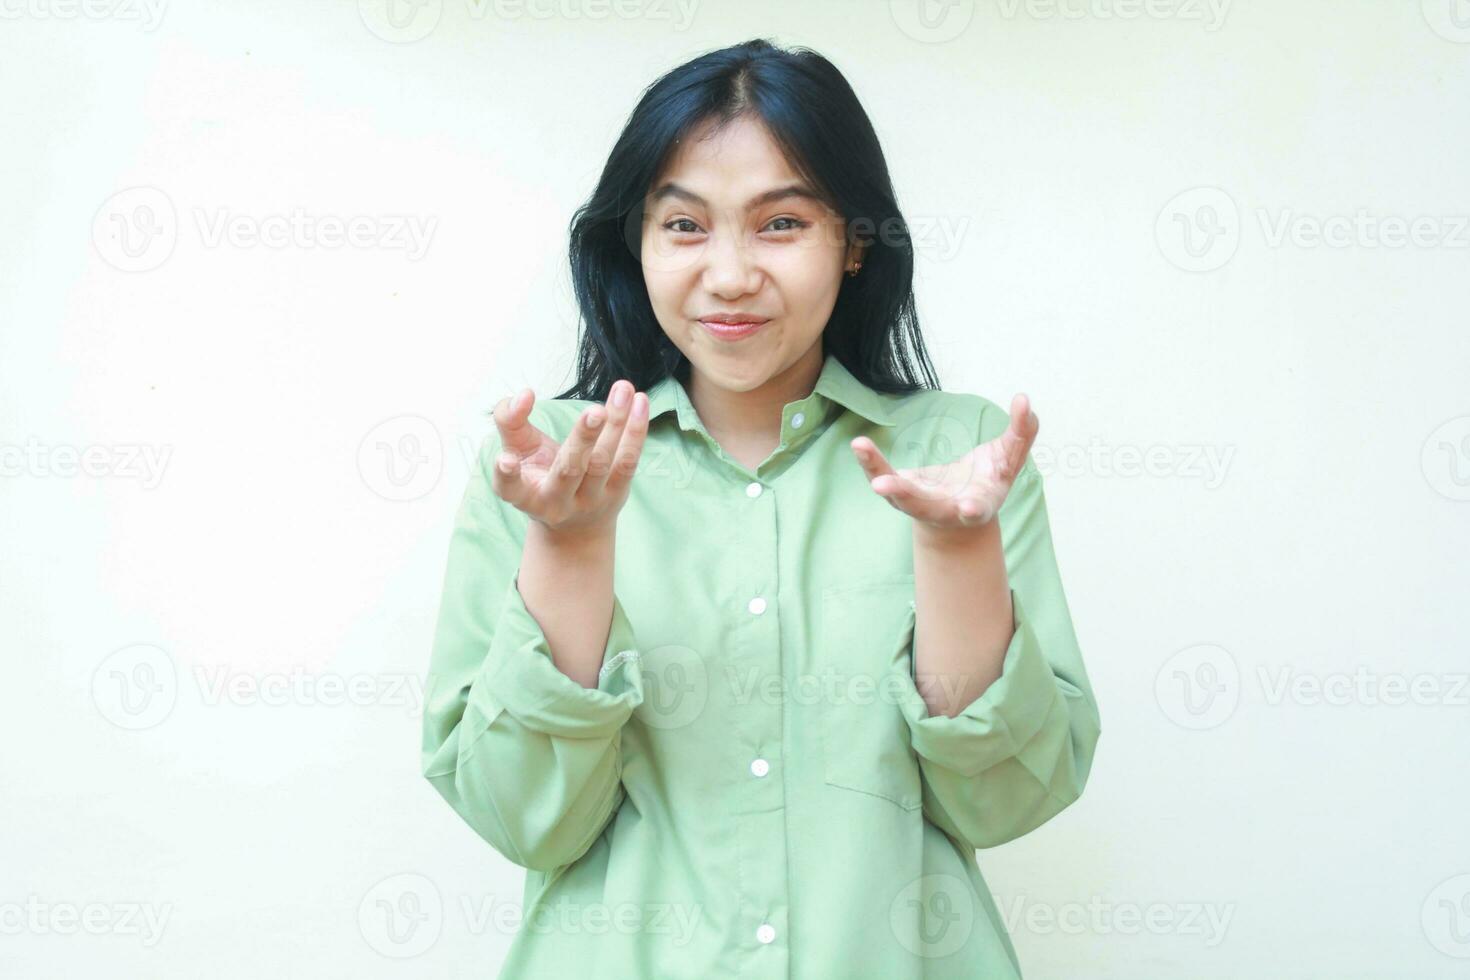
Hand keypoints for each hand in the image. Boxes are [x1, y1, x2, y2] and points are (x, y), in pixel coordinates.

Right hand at [489, 379, 649, 536]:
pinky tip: (640, 401)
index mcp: (525, 495)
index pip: (510, 488)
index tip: (506, 459)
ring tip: (623, 389)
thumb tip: (525, 394)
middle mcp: (557, 503)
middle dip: (583, 440)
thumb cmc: (539, 475)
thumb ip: (510, 421)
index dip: (506, 475)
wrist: (575, 525)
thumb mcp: (518, 450)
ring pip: (604, 462)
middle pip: (570, 470)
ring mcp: (589, 501)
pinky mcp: (616, 494)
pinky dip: (635, 431)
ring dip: (617, 424)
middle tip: (595, 411)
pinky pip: (628, 462)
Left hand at [850, 393, 1038, 529]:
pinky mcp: (898, 490)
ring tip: (861, 448)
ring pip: (895, 493)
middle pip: (922, 506)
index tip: (969, 508)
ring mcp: (916, 503)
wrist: (957, 512)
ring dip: (878, 474)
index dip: (973, 509)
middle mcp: (943, 510)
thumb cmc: (986, 481)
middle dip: (906, 497)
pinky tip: (858, 444)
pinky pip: (881, 474)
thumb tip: (1025, 400)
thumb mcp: (1008, 460)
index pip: (976, 509)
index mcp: (976, 505)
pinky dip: (869, 462)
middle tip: (885, 486)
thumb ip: (1021, 433)